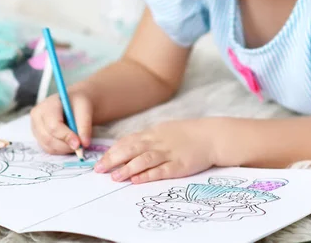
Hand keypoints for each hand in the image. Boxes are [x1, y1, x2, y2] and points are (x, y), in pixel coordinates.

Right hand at [30, 89, 92, 153]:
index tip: (79, 143)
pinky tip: (70, 143)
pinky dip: (61, 150)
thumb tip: (84, 143)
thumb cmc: (77, 103)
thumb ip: (84, 125)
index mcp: (47, 105)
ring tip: (77, 143)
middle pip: (48, 138)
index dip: (66, 136)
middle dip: (66, 145)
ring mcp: (36, 128)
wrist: (72, 103)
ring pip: (48, 146)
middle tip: (80, 146)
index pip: (53, 125)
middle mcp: (38, 117)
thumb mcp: (85, 108)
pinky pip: (49, 149)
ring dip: (65, 149)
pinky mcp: (38, 137)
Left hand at [94, 119, 217, 183]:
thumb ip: (147, 138)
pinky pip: (161, 170)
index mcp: (153, 133)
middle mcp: (158, 142)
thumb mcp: (164, 130)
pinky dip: (148, 175)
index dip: (113, 150)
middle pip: (131, 149)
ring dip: (127, 168)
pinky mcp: (179, 165)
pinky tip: (137, 180)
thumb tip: (128, 146)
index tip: (101, 160)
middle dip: (113, 159)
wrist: (211, 136)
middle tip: (99, 169)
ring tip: (115, 177)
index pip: (128, 140)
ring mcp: (169, 153)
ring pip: (144, 159)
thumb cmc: (187, 134)